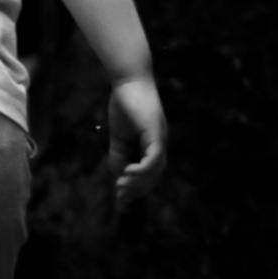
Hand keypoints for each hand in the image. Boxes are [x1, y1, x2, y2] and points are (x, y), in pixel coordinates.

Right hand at [109, 72, 165, 188]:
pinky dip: (142, 170)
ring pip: (155, 170)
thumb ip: (119, 154)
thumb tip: (117, 174)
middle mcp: (160, 143)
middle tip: (120, 199)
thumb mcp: (119, 135)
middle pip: (154, 176)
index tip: (120, 198)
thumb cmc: (124, 103)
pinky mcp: (155, 133)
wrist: (128, 79)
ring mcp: (160, 138)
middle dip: (137, 190)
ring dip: (138, 183)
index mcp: (153, 144)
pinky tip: (128, 173)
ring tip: (121, 187)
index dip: (136, 187)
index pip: (150, 173)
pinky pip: (153, 158)